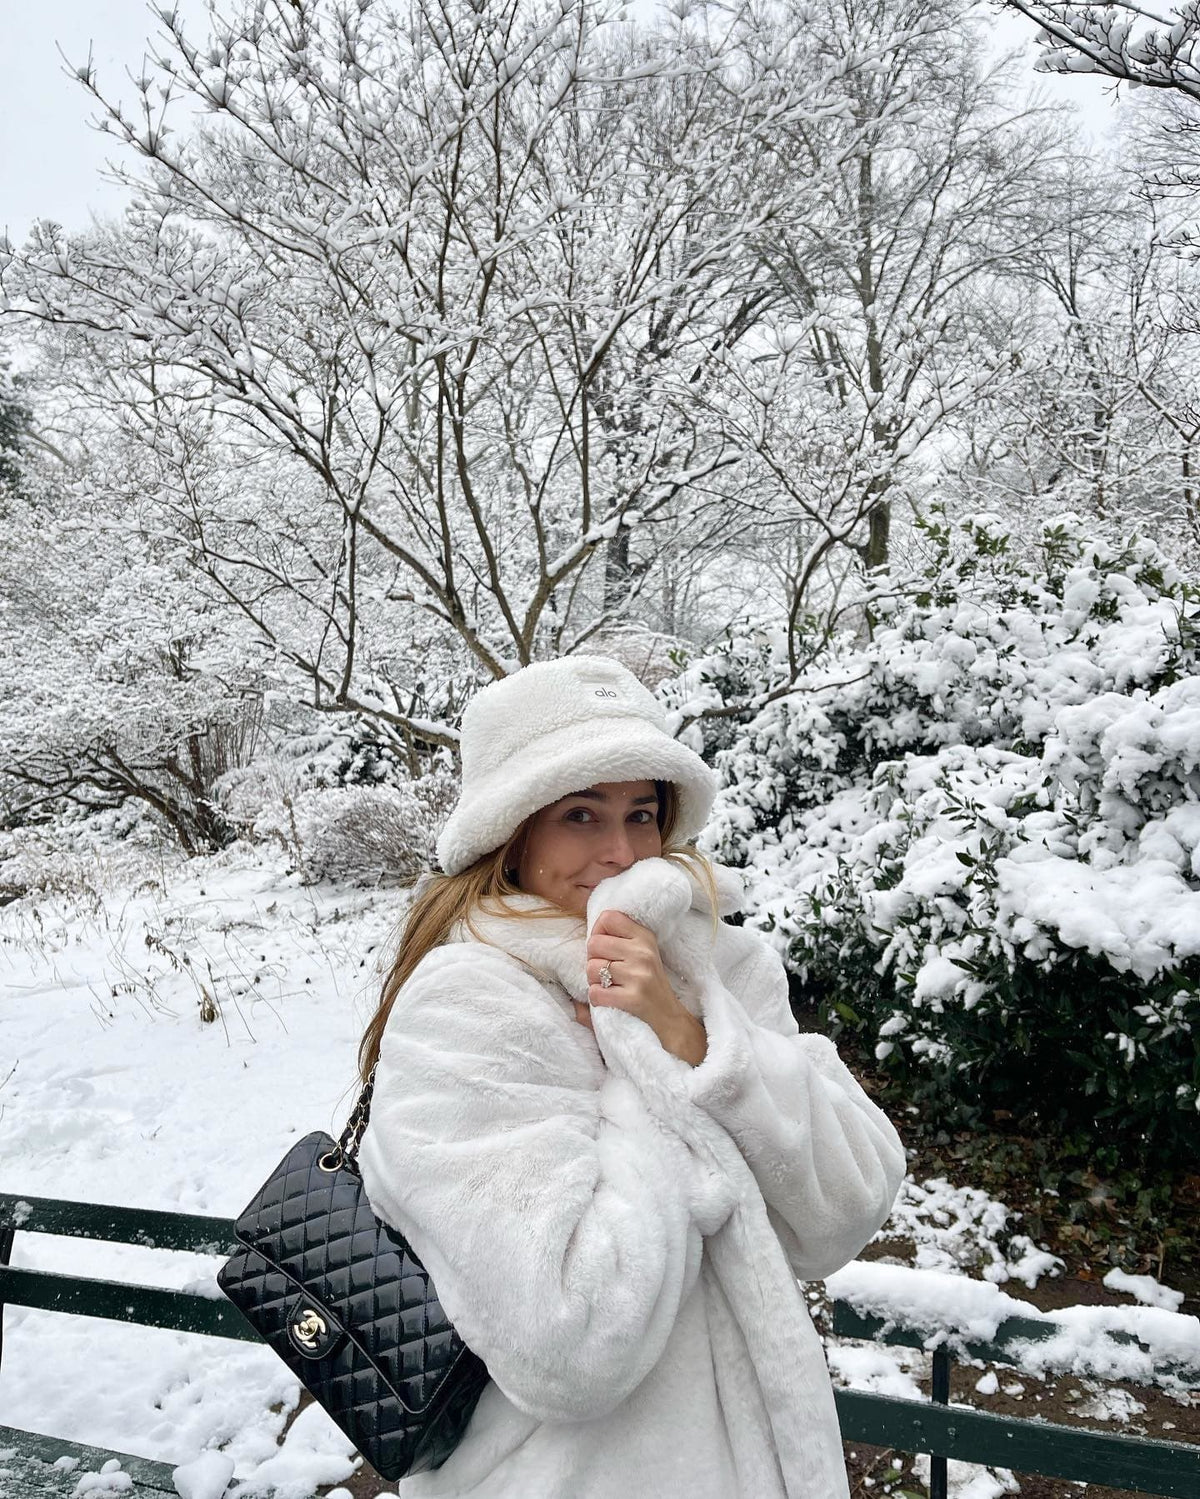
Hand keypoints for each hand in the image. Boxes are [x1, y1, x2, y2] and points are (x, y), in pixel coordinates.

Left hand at [583, 909, 706, 1066]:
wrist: (669, 1018)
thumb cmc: (648, 984)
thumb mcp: (641, 953)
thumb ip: (619, 938)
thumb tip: (589, 932)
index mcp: (645, 937)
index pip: (608, 918)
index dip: (598, 931)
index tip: (604, 947)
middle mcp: (643, 953)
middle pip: (593, 944)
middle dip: (594, 959)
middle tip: (607, 971)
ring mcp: (638, 976)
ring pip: (591, 968)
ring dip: (594, 981)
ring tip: (610, 986)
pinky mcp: (633, 999)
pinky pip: (595, 992)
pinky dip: (597, 999)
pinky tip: (610, 1000)